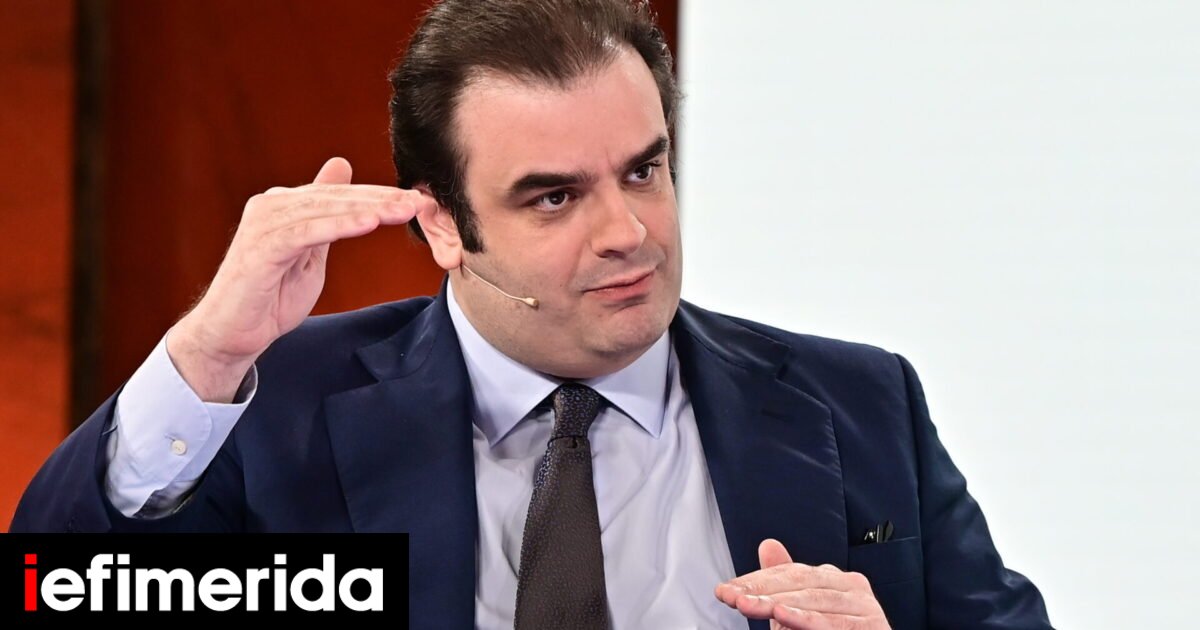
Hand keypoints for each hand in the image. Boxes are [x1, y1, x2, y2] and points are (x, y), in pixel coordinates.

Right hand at [168, 157, 433, 401]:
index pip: (339, 195)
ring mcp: (264, 225)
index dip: (379, 196)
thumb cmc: (270, 297)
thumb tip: (341, 168)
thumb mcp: (310, 252)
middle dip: (381, 199)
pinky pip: (307, 232)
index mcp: (283, 206)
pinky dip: (339, 226)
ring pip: (325, 211)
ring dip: (368, 209)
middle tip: (419, 201)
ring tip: (403, 210)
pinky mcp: (261, 247)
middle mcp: (271, 206)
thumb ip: (328, 216)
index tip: (416, 200)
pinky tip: (369, 224)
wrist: (232, 335)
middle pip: (335, 198)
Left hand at [714, 539, 890, 629]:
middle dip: (760, 591)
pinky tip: (783, 617)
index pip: (790, 573)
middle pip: (800, 583)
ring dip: (776, 604)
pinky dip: (806, 619)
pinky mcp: (873, 627)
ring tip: (748, 605)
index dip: (755, 581)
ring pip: (813, 602)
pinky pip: (834, 622)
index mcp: (834, 579)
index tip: (725, 591)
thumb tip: (768, 545)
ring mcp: (865, 606)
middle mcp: (852, 587)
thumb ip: (785, 581)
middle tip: (732, 597)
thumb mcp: (799, 611)